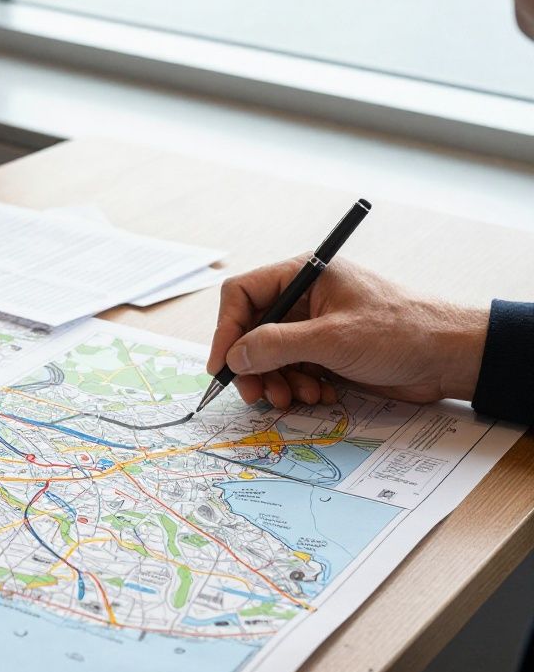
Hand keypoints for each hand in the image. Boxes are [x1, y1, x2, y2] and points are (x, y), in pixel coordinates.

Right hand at [206, 257, 488, 408]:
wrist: (449, 357)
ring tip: (298, 397)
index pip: (242, 295)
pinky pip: (292, 371)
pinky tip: (320, 395)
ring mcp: (314, 326)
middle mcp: (303, 298)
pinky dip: (298, 387)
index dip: (226, 330)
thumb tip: (233, 357)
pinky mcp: (325, 353)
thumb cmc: (399, 332)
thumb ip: (276, 346)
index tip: (223, 366)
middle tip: (257, 395)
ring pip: (269, 356)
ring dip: (277, 381)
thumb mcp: (331, 339)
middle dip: (252, 366)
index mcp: (303, 274)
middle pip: (251, 331)